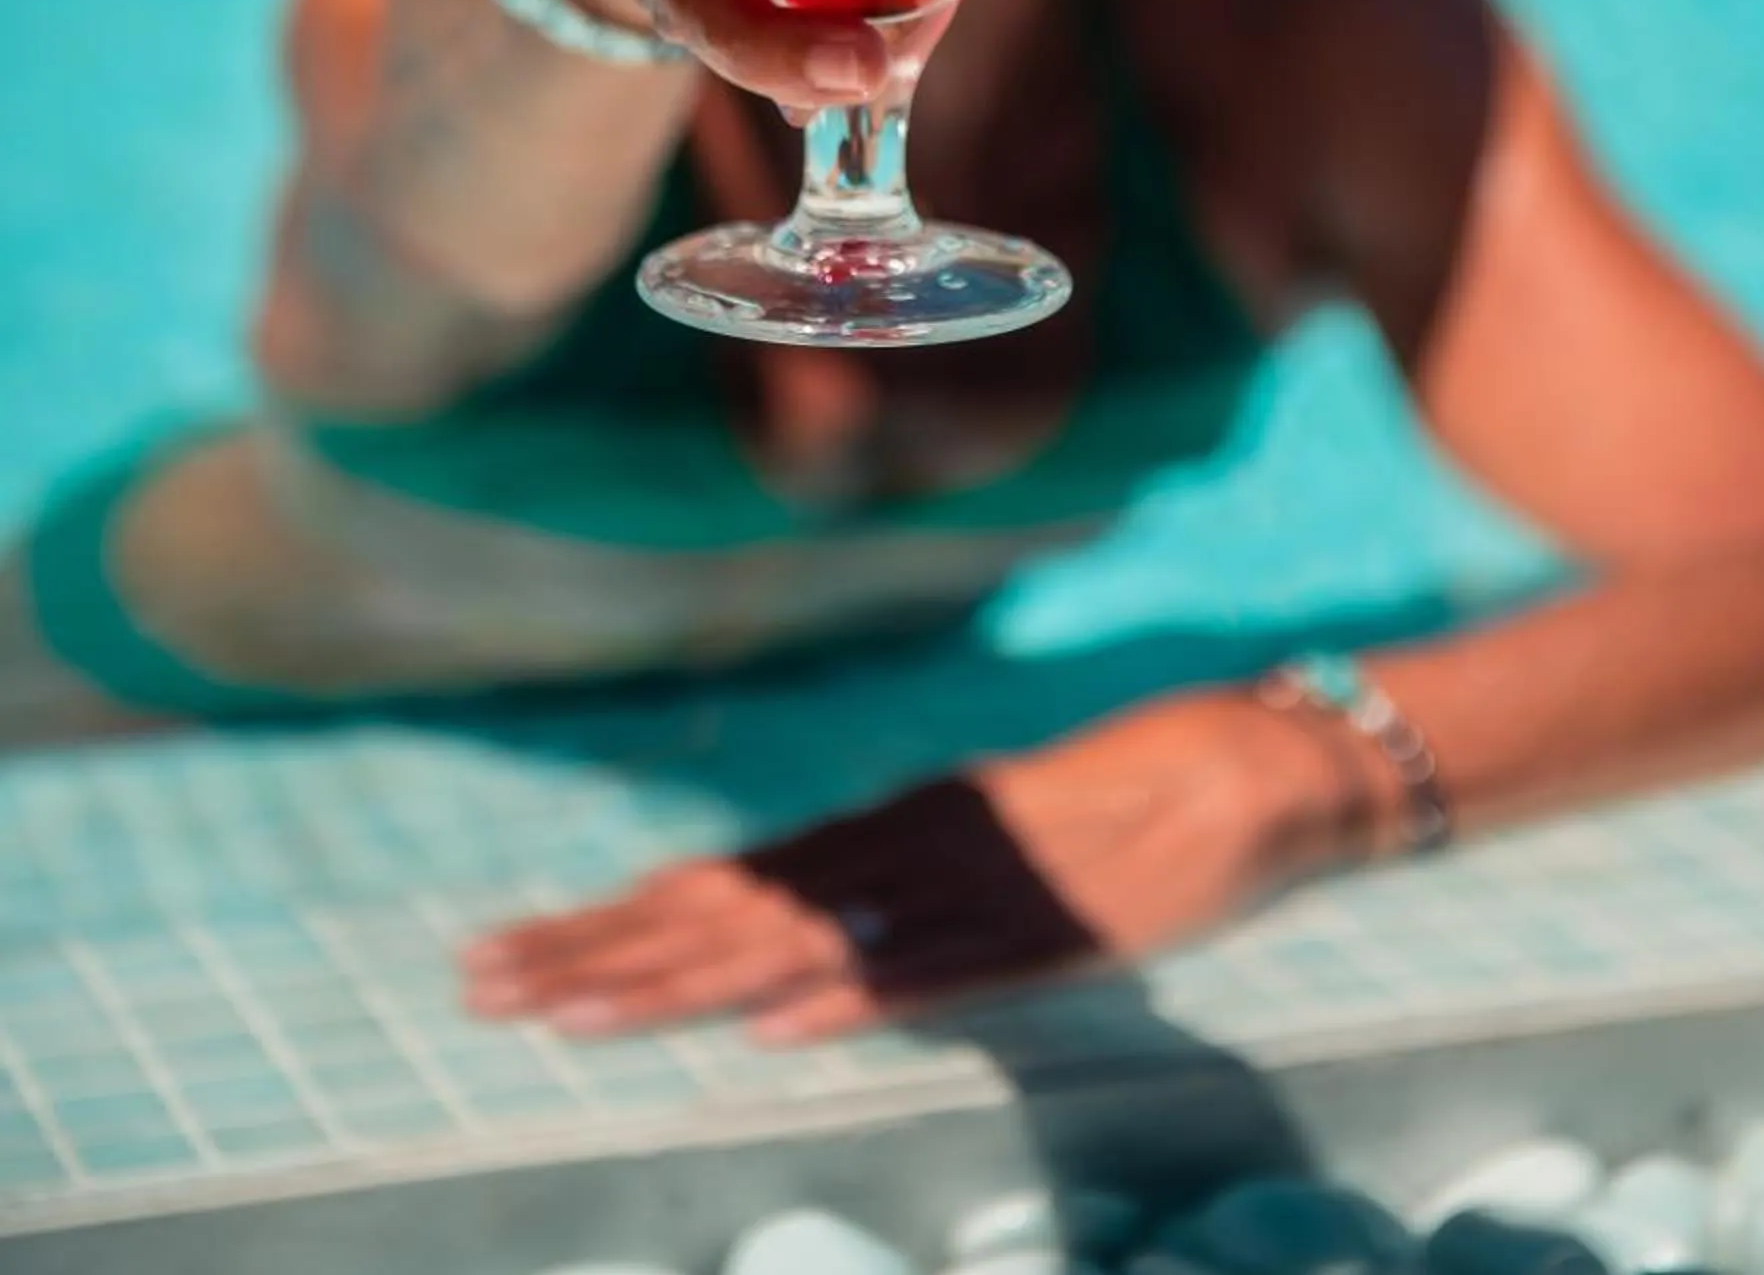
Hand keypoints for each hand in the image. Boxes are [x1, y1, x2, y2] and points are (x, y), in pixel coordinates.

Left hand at [461, 687, 1358, 1043]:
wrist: (1257, 765)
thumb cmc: (1132, 808)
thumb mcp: (993, 858)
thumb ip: (907, 897)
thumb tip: (811, 949)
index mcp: (889, 836)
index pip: (719, 892)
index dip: (608, 930)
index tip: (505, 963)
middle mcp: (905, 852)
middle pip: (727, 913)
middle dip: (599, 954)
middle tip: (480, 989)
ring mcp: (972, 888)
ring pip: (802, 940)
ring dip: (681, 978)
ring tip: (573, 1013)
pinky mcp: (1049, 929)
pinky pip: (935, 969)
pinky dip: (850, 993)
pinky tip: (774, 1024)